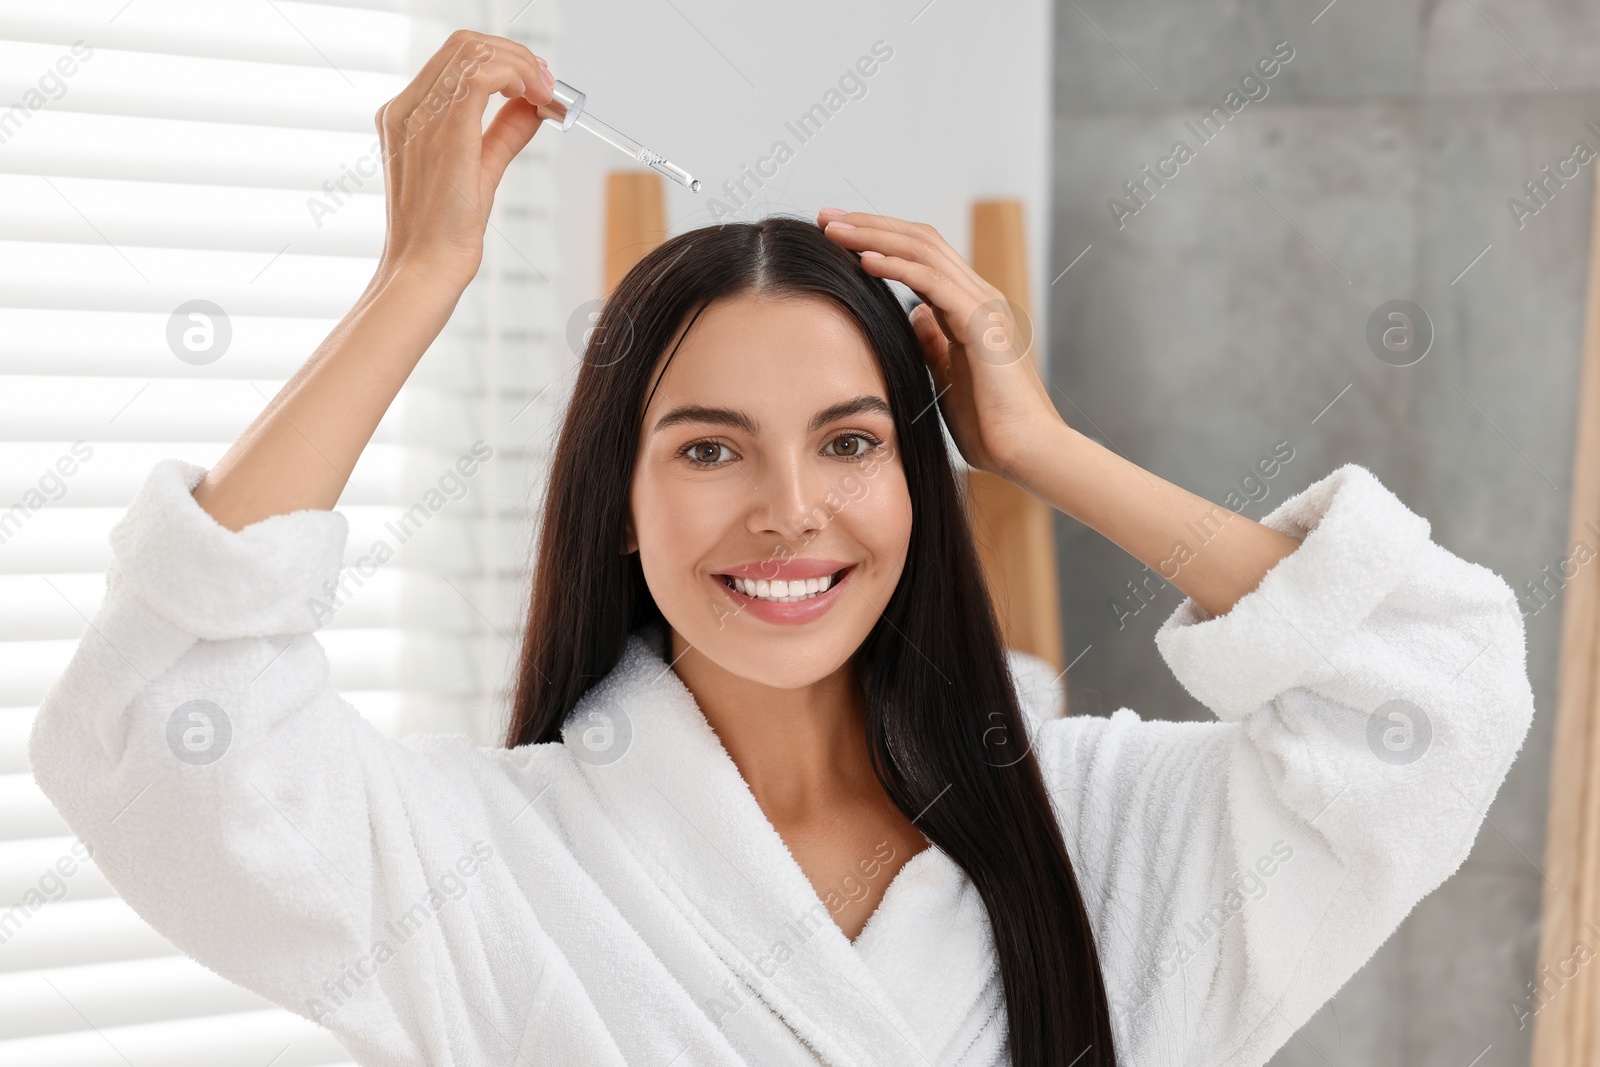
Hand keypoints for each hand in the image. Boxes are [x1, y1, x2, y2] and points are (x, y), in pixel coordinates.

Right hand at [373, 30, 555, 288]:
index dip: (502, 58)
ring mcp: (420, 115)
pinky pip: (483, 74)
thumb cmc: (445, 232)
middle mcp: (407, 108)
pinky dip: (518, 75)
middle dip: (516, 55)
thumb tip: (531, 106)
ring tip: (546, 92)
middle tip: (548, 83)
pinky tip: (536, 97)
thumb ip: (503, 133)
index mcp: (406, 115)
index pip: (454, 58)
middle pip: (464, 44)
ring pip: (474, 50)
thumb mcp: (481, 168)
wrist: (428, 267)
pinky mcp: (446, 129)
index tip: (535, 81)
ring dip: (522, 64)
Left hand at [815, 208, 1060, 481]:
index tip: (837, 234)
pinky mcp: (981, 324)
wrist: (1028, 453)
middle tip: (824, 215)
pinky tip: (864, 260)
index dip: (879, 239)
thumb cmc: (991, 426)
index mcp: (971, 307)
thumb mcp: (947, 377)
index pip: (921, 256)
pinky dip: (897, 267)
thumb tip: (913, 315)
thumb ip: (933, 342)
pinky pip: (933, 283)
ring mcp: (984, 306)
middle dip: (869, 224)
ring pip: (924, 252)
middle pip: (920, 241)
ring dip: (875, 236)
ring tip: (834, 229)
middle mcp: (979, 296)